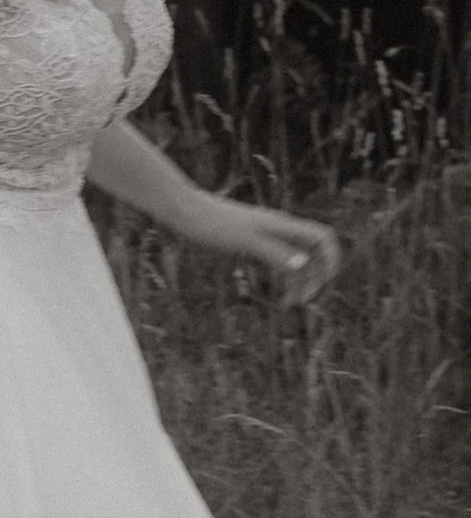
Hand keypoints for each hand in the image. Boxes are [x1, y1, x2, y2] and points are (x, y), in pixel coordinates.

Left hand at [182, 196, 342, 304]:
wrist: (185, 213)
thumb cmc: (212, 225)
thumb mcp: (244, 242)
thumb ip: (273, 252)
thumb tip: (302, 265)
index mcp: (283, 225)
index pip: (322, 237)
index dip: (331, 258)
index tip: (326, 282)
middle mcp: (278, 229)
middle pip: (311, 252)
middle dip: (313, 276)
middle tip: (301, 301)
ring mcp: (264, 237)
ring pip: (293, 259)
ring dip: (296, 281)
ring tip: (286, 305)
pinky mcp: (250, 244)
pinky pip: (274, 261)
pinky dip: (278, 278)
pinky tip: (272, 295)